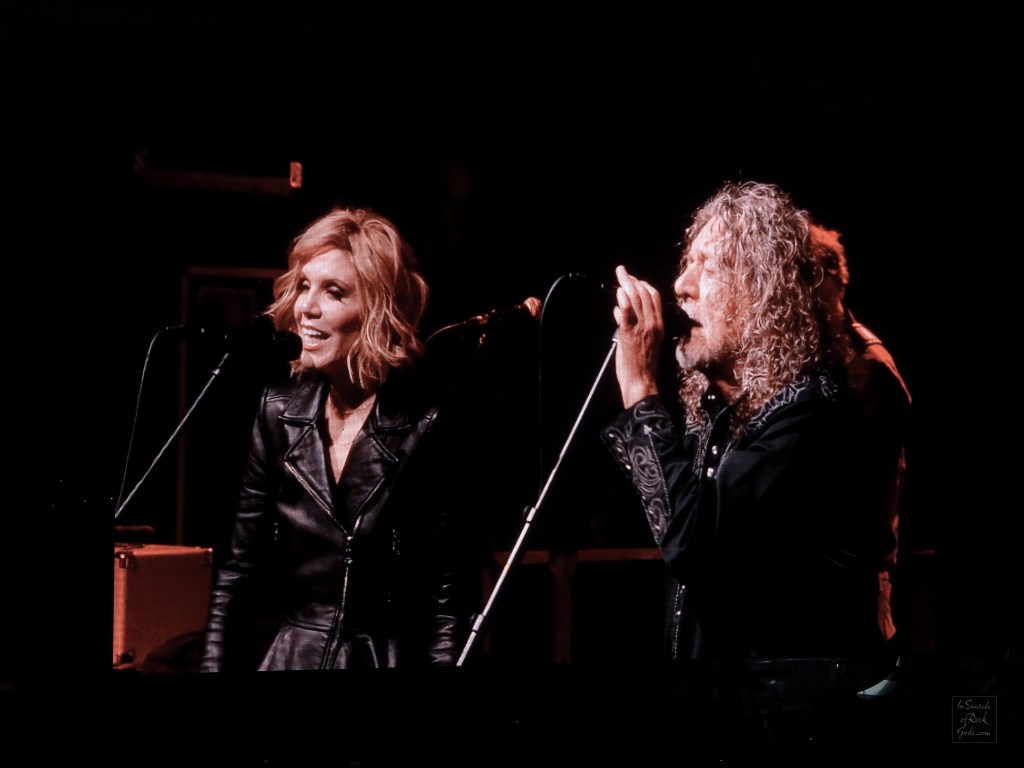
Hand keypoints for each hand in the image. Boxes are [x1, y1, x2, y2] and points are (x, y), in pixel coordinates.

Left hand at [613, 265, 663, 407]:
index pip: (654, 297)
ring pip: (636, 300)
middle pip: (644, 294)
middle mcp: (653, 324)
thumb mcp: (646, 340)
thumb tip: (621, 311)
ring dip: (626, 285)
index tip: (634, 279)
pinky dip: (622, 302)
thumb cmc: (642, 365)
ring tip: (620, 277)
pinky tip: (618, 294)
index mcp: (659, 325)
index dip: (644, 284)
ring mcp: (642, 328)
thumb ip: (636, 325)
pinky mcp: (630, 334)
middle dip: (632, 280)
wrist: (642, 381)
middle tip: (622, 271)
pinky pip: (627, 313)